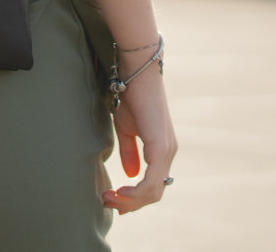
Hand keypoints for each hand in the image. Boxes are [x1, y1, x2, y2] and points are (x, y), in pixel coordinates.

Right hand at [101, 69, 177, 213]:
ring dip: (130, 201)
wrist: (137, 72)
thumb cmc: (130, 95)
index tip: (112, 199)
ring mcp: (166, 150)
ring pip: (153, 191)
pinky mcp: (160, 147)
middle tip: (107, 202)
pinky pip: (151, 181)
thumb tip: (131, 175)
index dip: (134, 198)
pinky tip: (121, 191)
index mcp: (162, 149)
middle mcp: (169, 152)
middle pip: (154, 193)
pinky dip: (136, 192)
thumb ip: (130, 152)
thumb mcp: (126, 128)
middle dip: (130, 204)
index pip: (153, 184)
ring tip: (109, 197)